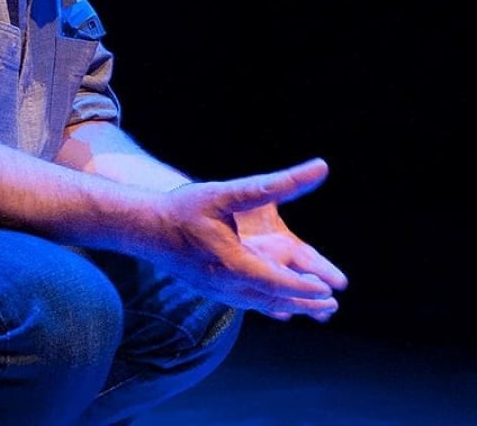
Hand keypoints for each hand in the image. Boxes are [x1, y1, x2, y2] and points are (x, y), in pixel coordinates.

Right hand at [148, 158, 343, 319]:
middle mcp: (225, 284)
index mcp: (231, 263)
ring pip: (261, 303)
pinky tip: (283, 306)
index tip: (327, 289)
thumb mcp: (229, 192)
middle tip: (331, 303)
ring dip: (290, 305)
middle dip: (304, 302)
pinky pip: (248, 302)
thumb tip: (319, 169)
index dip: (303, 287)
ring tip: (317, 306)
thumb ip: (275, 184)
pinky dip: (270, 304)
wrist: (145, 229)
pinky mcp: (213, 290)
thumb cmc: (184, 208)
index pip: (275, 282)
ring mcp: (218, 291)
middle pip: (272, 298)